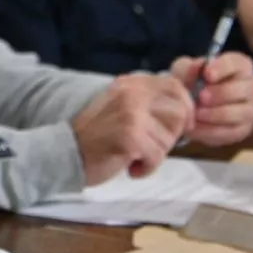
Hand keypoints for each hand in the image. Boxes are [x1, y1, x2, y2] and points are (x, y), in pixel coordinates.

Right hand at [71, 73, 193, 185]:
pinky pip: (158, 157)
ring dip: (155, 155)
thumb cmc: (96, 135)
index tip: (184, 125)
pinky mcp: (131, 136)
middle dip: (171, 135)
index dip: (186, 107)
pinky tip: (130, 167)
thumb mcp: (122, 107)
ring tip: (133, 156)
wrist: (66, 152)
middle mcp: (132, 93)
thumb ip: (147, 103)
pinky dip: (147, 168)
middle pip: (178, 113)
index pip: (175, 86)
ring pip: (169, 139)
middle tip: (152, 146)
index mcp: (131, 84)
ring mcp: (132, 113)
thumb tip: (185, 111)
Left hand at [170, 52, 252, 146]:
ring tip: (196, 114)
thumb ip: (188, 68)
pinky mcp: (244, 129)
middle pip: (244, 89)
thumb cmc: (191, 82)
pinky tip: (196, 127)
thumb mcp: (184, 71)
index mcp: (240, 65)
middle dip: (222, 93)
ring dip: (217, 114)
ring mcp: (250, 109)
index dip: (223, 68)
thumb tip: (196, 66)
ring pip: (242, 112)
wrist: (189, 106)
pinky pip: (233, 132)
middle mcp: (251, 86)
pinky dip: (212, 130)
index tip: (207, 74)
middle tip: (201, 97)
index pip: (237, 63)